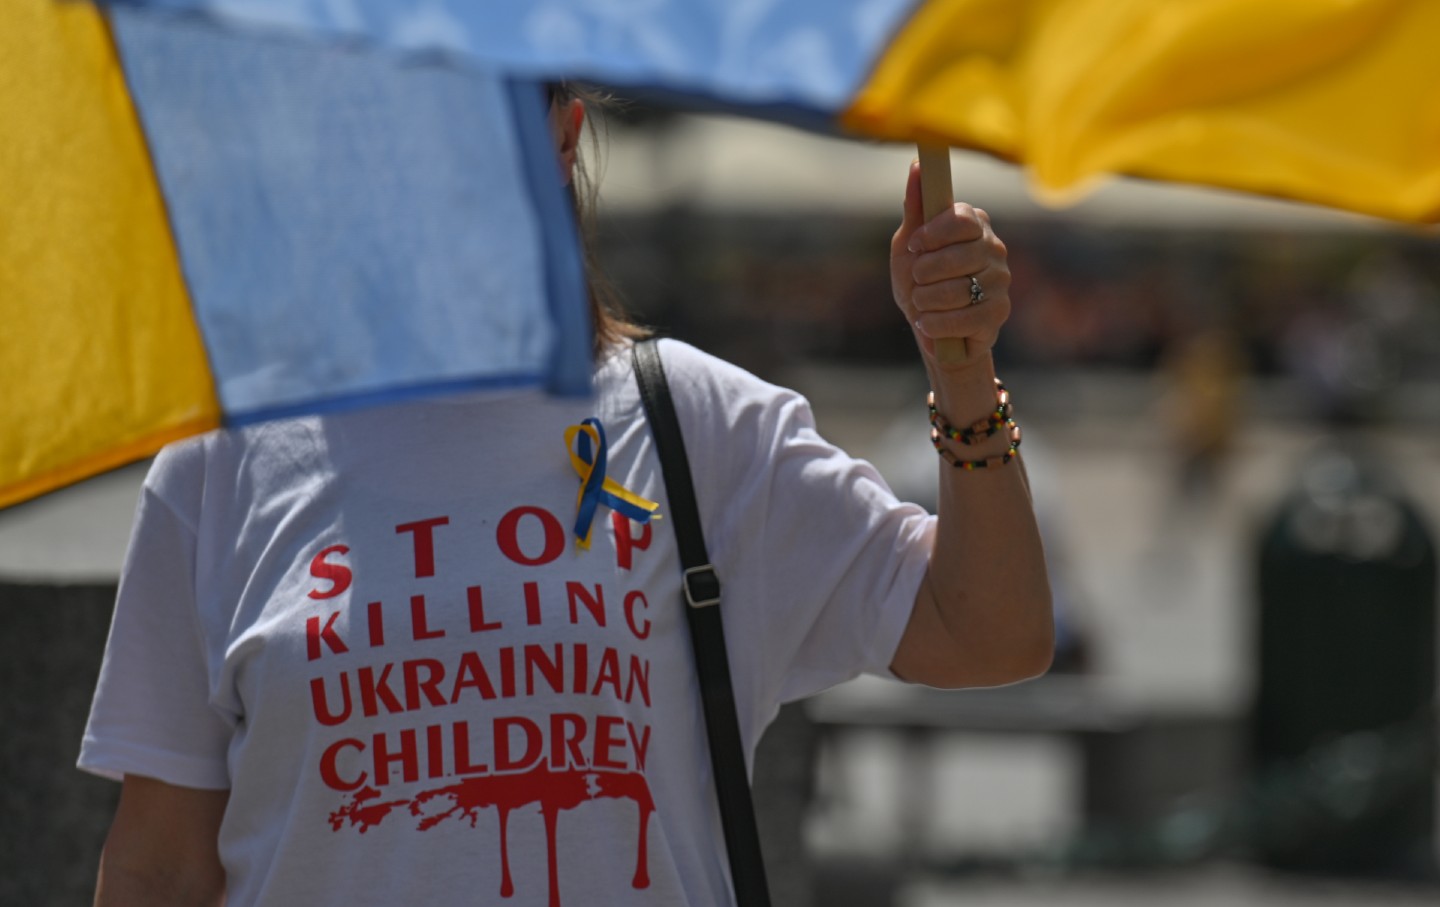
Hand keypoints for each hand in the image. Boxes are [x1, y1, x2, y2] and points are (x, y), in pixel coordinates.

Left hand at [890, 160, 1010, 370]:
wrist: (930, 329)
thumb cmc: (920, 282)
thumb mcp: (910, 245)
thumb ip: (915, 208)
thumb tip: (917, 165)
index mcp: (974, 224)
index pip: (962, 219)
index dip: (934, 233)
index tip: (915, 245)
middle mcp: (994, 248)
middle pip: (957, 256)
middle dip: (924, 274)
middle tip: (917, 281)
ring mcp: (1001, 280)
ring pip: (958, 290)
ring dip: (926, 301)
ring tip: (922, 304)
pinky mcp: (1000, 311)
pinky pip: (964, 318)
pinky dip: (936, 324)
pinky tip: (928, 324)